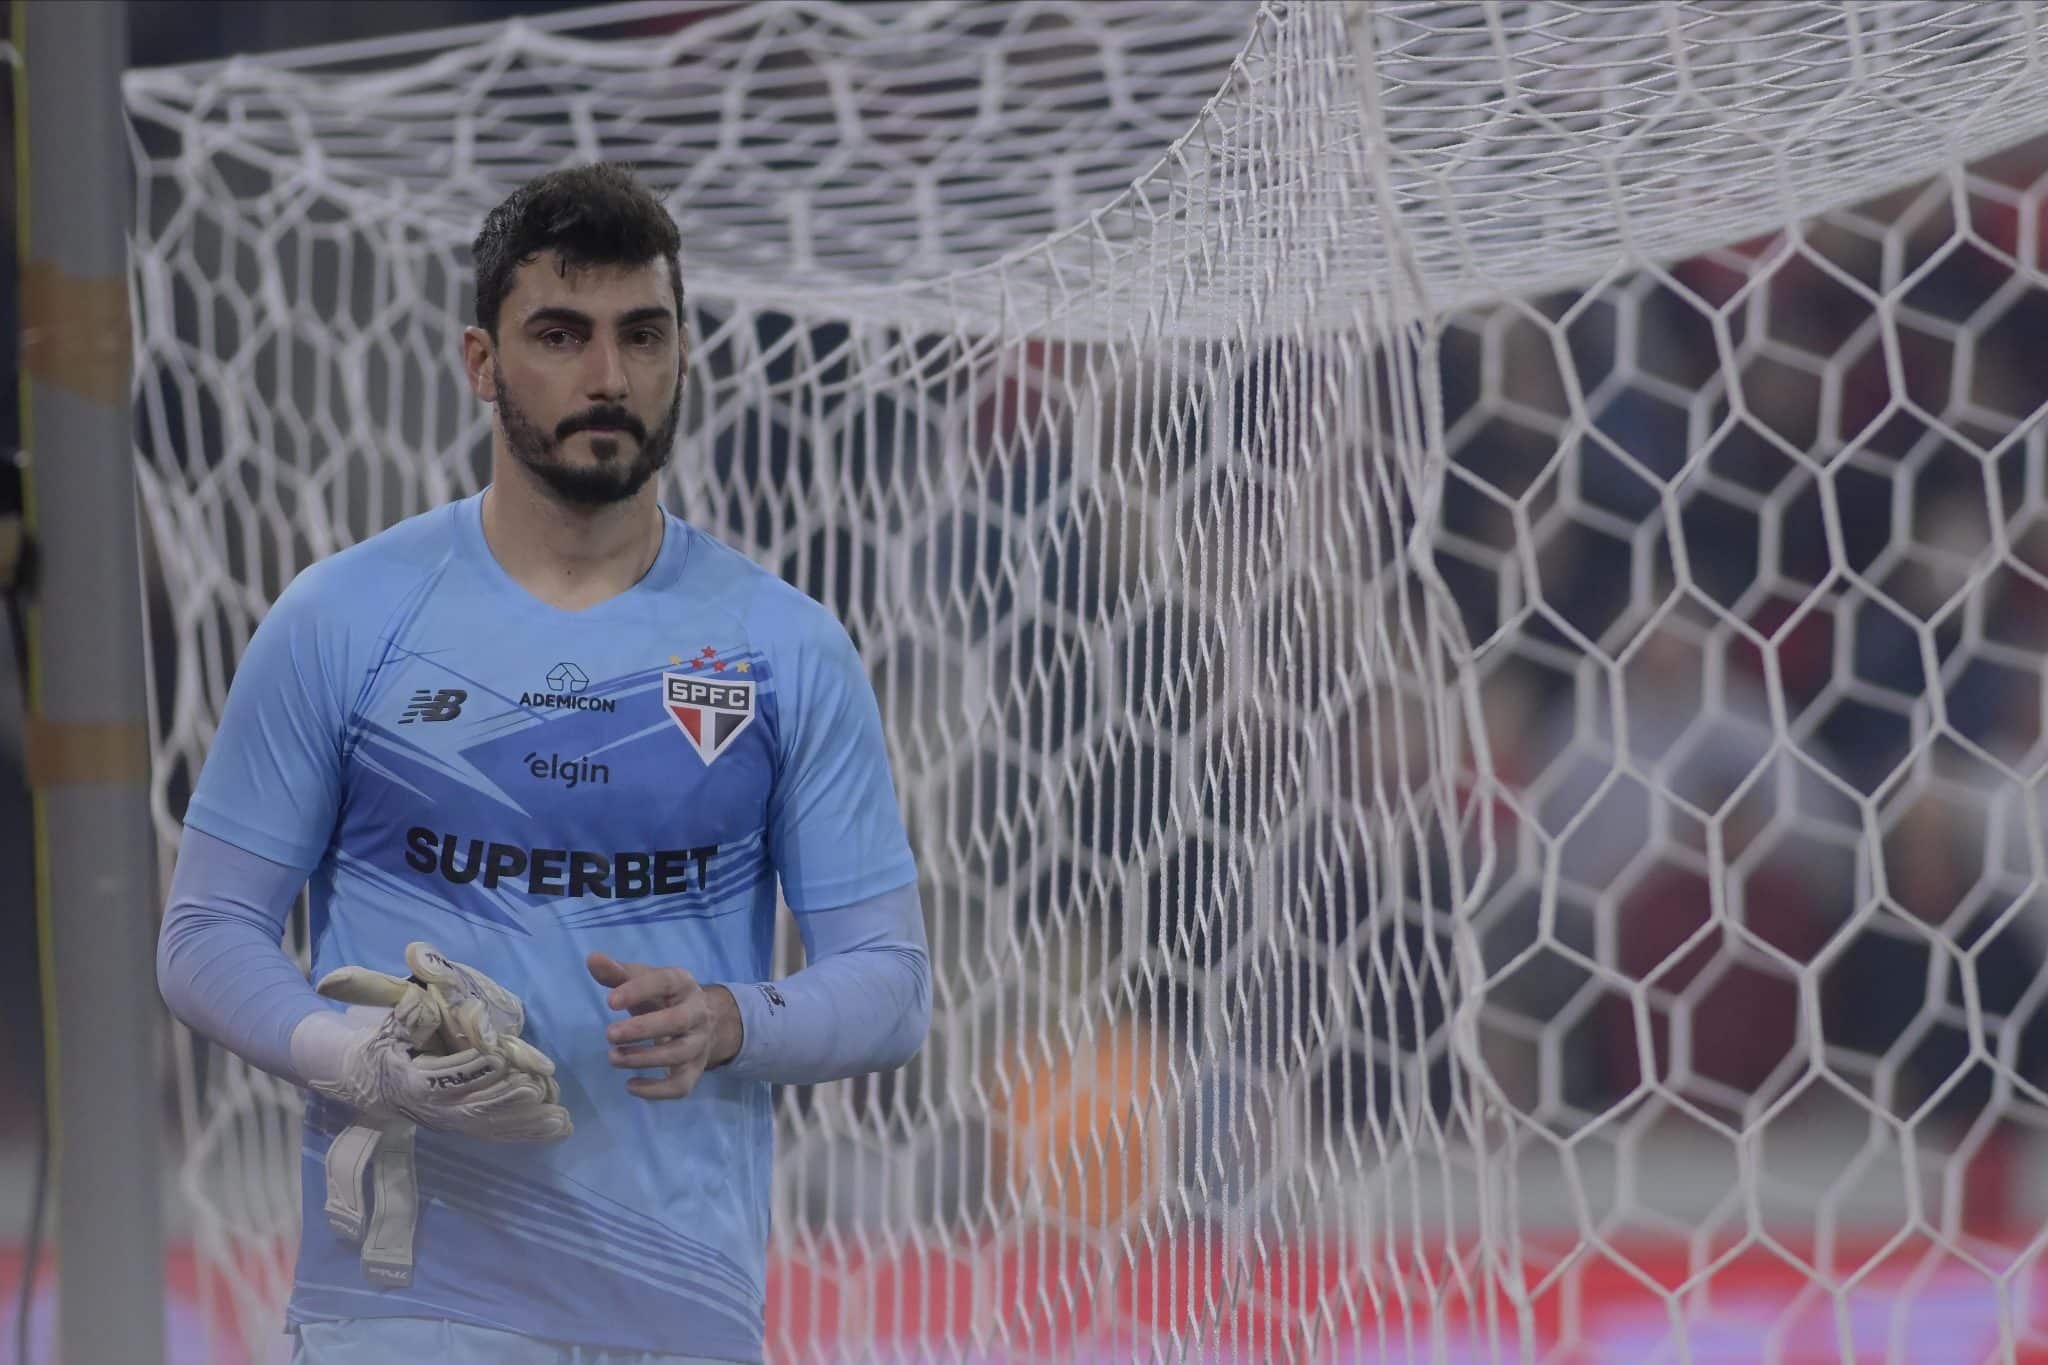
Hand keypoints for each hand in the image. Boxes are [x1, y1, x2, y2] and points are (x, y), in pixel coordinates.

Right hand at [305, 995, 571, 1141]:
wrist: (367, 1081)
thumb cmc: (384, 1047)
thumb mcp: (389, 1029)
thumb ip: (408, 1019)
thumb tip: (421, 1004)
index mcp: (416, 1082)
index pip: (448, 1077)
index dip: (474, 1068)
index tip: (501, 1058)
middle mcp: (435, 1109)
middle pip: (475, 1107)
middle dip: (509, 1100)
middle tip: (539, 1091)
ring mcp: (450, 1122)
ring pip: (492, 1125)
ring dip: (527, 1123)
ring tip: (561, 1120)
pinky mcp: (462, 1127)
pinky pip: (496, 1132)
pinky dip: (526, 1132)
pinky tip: (556, 1129)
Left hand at [587, 951, 743, 1099]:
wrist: (701, 1021)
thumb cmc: (662, 998)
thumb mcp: (642, 981)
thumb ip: (617, 973)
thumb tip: (592, 959)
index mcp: (683, 984)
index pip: (665, 982)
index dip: (638, 990)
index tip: (609, 1002)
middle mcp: (698, 1012)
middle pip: (677, 1021)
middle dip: (643, 1029)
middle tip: (609, 1034)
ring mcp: (699, 1043)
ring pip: (678, 1054)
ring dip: (643, 1059)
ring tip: (613, 1057)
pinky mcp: (695, 1070)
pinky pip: (681, 1086)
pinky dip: (656, 1091)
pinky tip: (630, 1086)